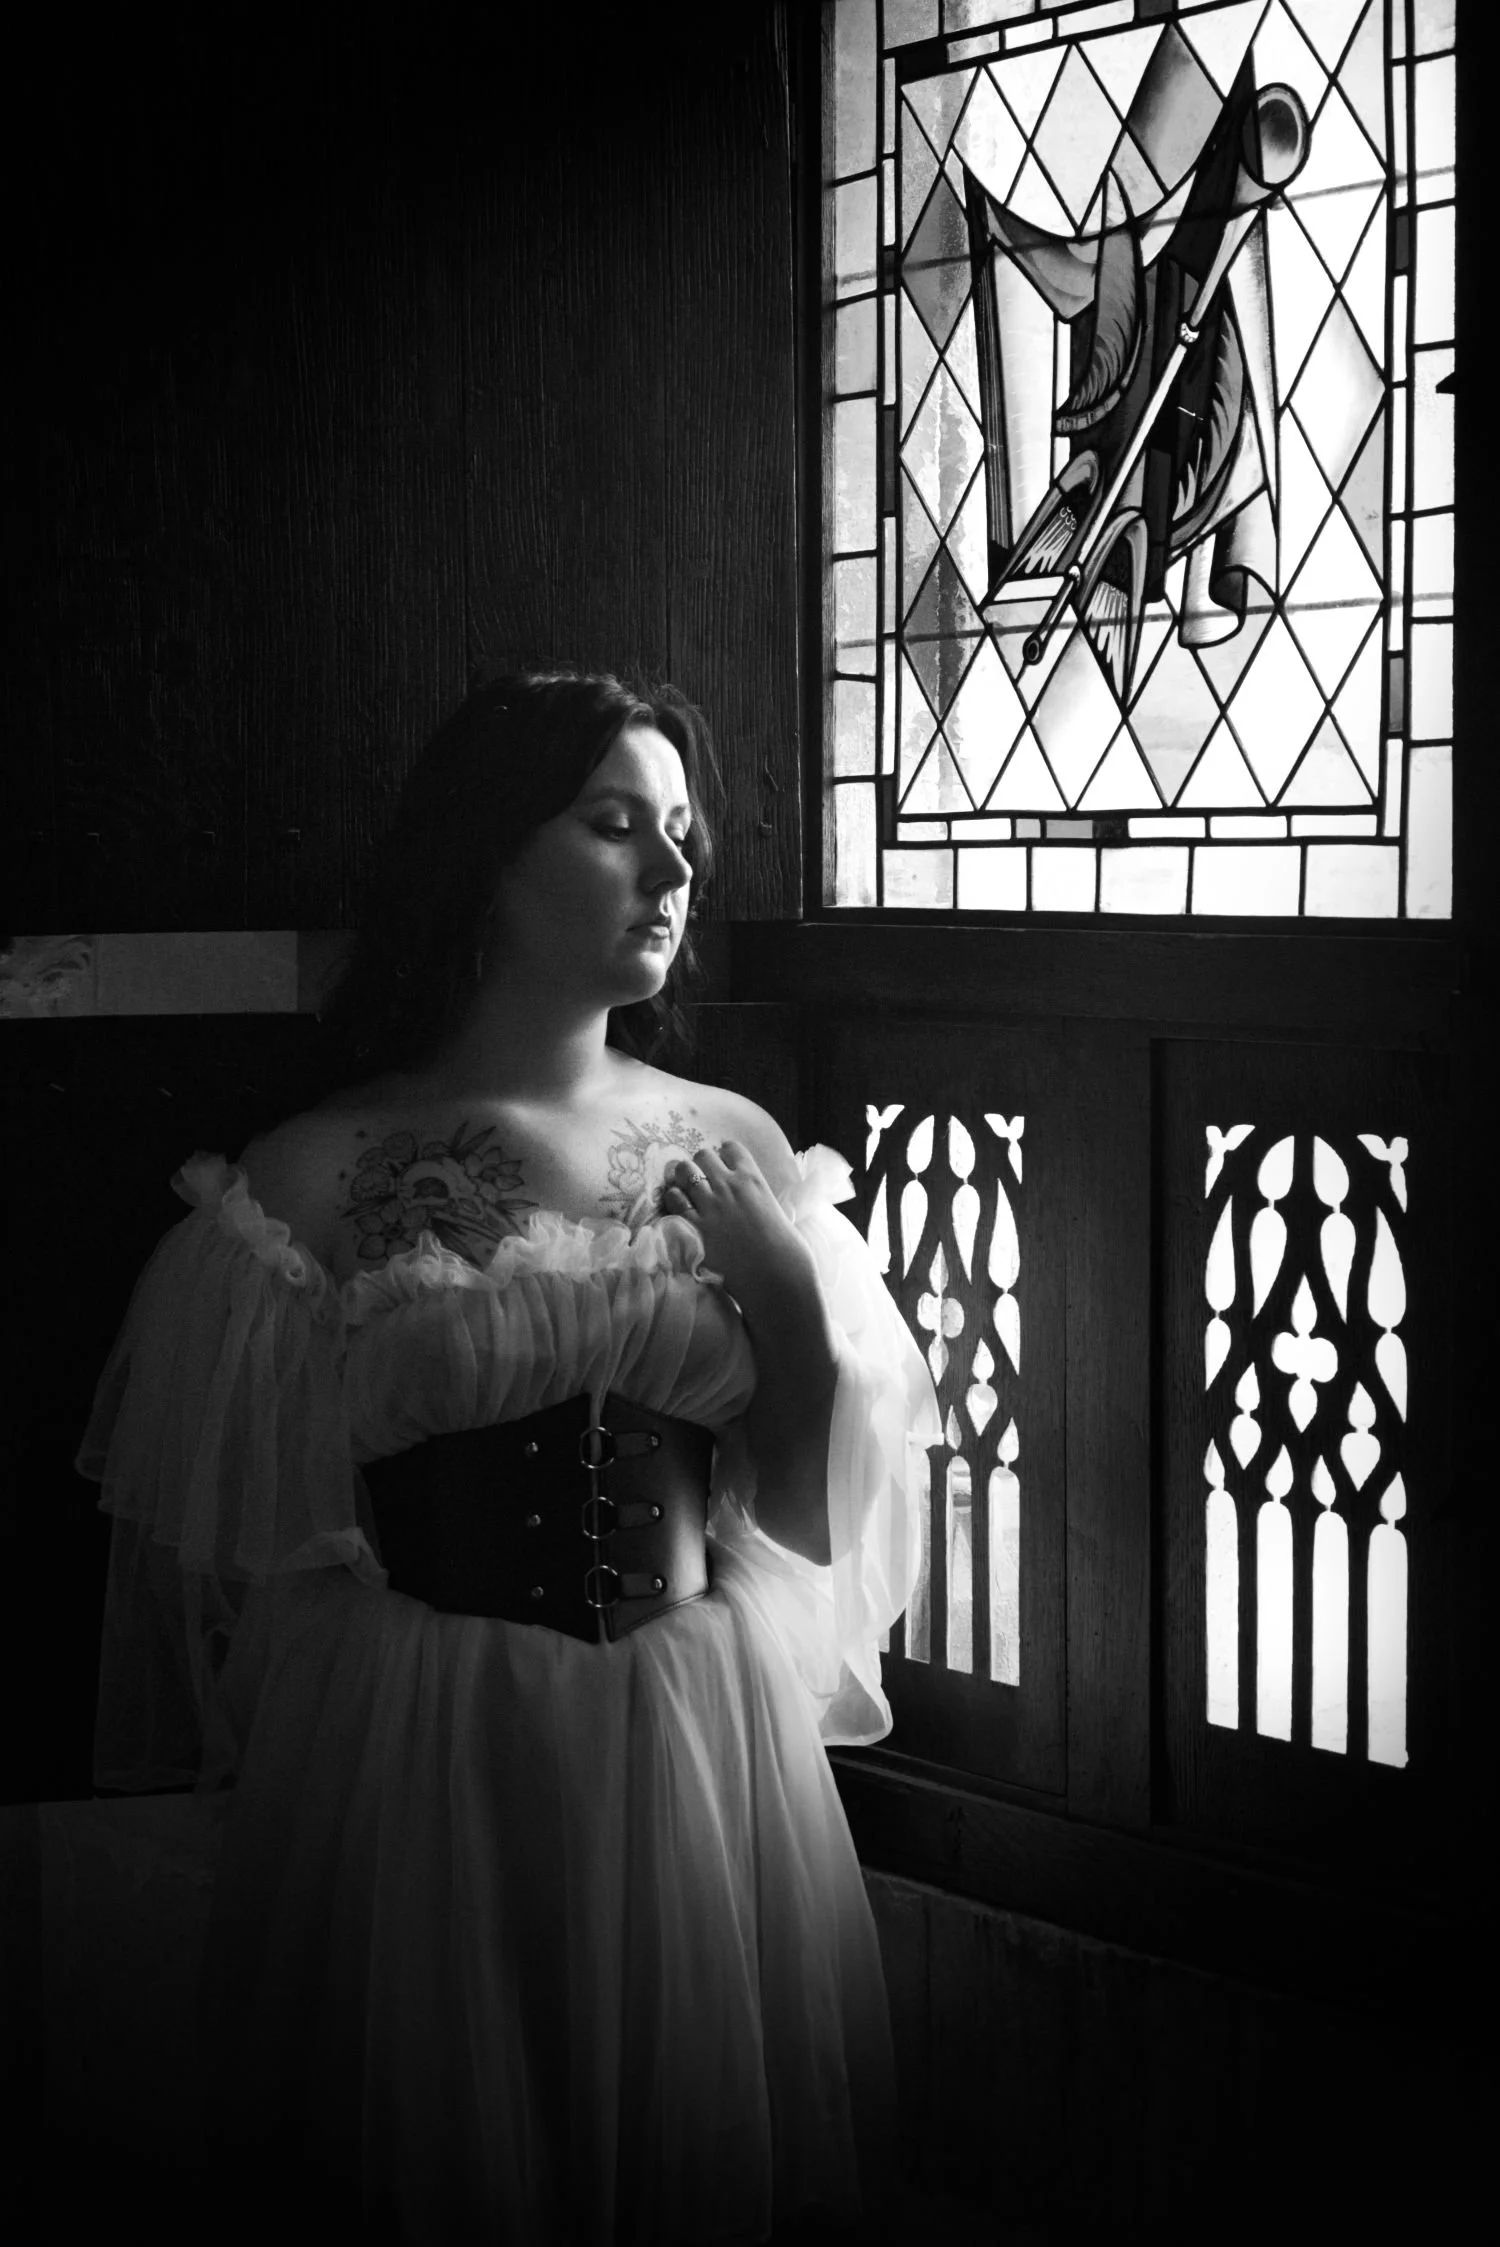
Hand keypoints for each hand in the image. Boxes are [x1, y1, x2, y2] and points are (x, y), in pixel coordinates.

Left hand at [661, 1139, 818, 1318]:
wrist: (775, 1276)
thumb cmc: (785, 1248)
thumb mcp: (775, 1209)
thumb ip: (756, 1195)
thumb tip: (748, 1195)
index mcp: (753, 1178)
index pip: (730, 1147)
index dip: (725, 1156)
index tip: (724, 1166)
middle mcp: (729, 1186)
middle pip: (702, 1155)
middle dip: (701, 1166)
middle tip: (704, 1180)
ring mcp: (709, 1205)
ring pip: (684, 1171)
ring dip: (685, 1179)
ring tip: (689, 1191)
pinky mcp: (695, 1227)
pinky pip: (674, 1199)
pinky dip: (675, 1199)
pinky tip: (682, 1207)